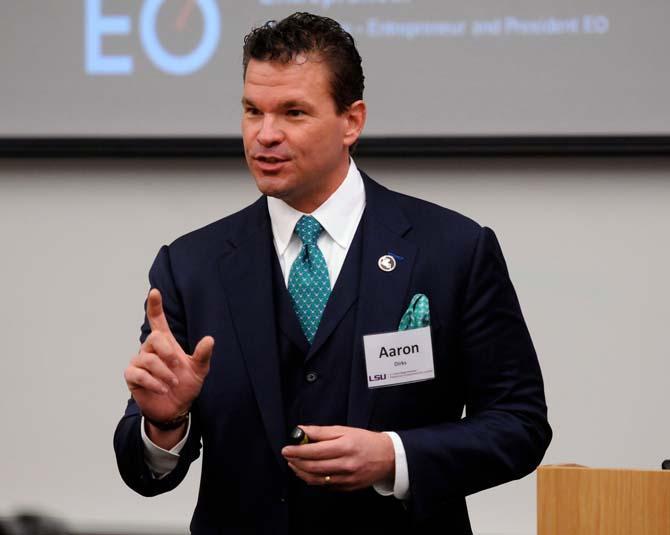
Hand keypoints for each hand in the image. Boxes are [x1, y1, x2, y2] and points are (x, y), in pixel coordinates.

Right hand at [124, 288, 213, 423]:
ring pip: (148, 359)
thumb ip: (203, 355)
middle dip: (167, 352)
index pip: (158, 320)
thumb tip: (210, 339)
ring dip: (164, 373)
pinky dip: (153, 382)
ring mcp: (140, 362)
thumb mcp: (199, 370)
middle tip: (178, 366)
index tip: (155, 291)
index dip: (155, 306)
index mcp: (166, 343)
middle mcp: (151, 349)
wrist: (175, 408)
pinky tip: (162, 389)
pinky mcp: (132, 376)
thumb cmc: (185, 385)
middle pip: (154, 338)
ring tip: (173, 384)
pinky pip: (138, 374)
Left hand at [281, 425, 394, 490]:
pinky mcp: (347, 488)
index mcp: (344, 447)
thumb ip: (321, 432)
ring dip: (301, 472)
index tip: (286, 449)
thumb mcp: (344, 430)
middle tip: (287, 456)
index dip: (297, 451)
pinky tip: (308, 472)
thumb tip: (301, 430)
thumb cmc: (365, 441)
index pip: (315, 451)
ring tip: (294, 465)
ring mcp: (346, 479)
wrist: (387, 457)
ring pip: (316, 479)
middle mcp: (345, 464)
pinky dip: (312, 479)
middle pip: (313, 467)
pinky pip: (325, 486)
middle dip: (296, 462)